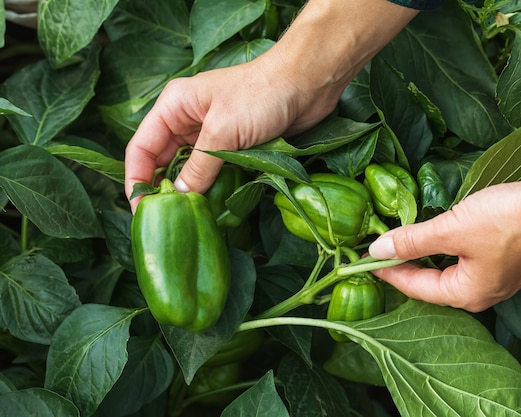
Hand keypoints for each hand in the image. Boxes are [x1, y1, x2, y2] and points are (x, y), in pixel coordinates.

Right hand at [124, 0, 417, 210]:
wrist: (307, 84)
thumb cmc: (261, 95)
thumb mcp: (223, 132)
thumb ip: (199, 167)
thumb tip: (180, 198)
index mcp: (175, 107)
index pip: (142, 147)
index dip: (136, 179)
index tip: (140, 208)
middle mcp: (188, 121)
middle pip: (163, 161)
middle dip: (162, 190)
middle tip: (163, 222)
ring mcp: (213, 134)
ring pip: (190, 169)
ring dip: (188, 192)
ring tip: (186, 219)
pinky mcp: (235, 146)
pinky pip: (215, 172)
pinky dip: (211, 188)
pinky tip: (211, 207)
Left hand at [368, 147, 520, 311]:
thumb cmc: (506, 222)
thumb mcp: (450, 230)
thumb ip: (412, 241)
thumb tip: (379, 249)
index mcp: (468, 294)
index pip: (416, 288)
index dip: (388, 272)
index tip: (363, 261)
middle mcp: (482, 290)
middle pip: (431, 281)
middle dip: (404, 265)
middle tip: (379, 251)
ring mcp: (495, 272)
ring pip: (449, 266)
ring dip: (424, 253)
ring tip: (400, 240)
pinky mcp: (503, 252)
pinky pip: (464, 254)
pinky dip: (445, 245)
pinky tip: (434, 232)